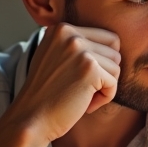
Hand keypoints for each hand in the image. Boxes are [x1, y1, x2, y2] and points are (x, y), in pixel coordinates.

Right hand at [9, 23, 121, 142]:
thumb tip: (114, 46)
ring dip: (104, 86)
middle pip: (114, 51)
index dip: (101, 63)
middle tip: (84, 90)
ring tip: (82, 97)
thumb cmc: (48, 94)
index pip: (106, 38)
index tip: (81, 78)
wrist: (31, 118)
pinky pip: (114, 83)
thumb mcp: (55, 57)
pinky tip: (86, 105)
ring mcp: (79, 50)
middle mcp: (70, 34)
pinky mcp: (90, 69)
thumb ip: (77, 46)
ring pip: (116, 66)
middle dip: (105, 73)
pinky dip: (105, 98)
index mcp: (62, 29)